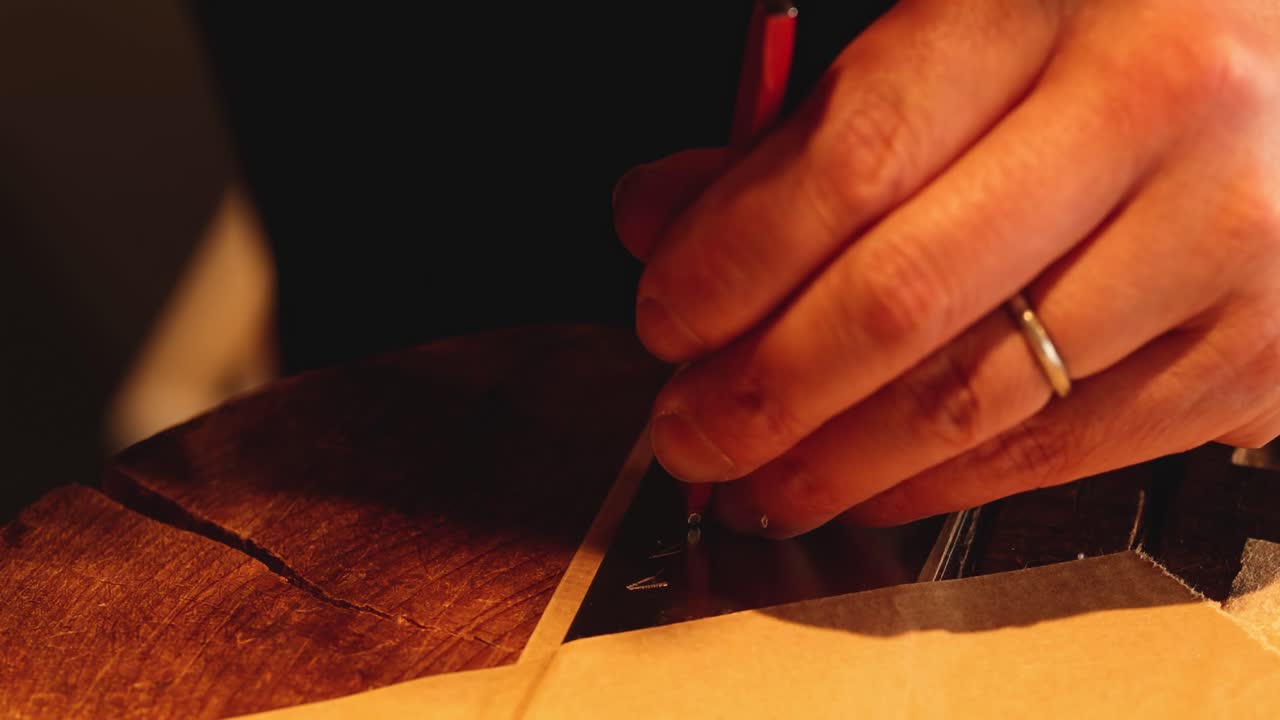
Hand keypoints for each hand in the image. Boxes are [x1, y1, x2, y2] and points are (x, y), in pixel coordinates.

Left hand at [611, 0, 1279, 537]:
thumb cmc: (1112, 32)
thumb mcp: (957, 28)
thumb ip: (803, 125)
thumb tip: (658, 220)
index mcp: (1048, 0)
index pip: (851, 158)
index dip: (732, 262)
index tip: (665, 320)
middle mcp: (1153, 112)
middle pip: (904, 298)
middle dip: (763, 391)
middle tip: (688, 433)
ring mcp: (1224, 239)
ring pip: (976, 398)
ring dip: (834, 464)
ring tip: (756, 482)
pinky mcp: (1259, 351)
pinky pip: (1064, 451)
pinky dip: (942, 486)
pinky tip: (870, 489)